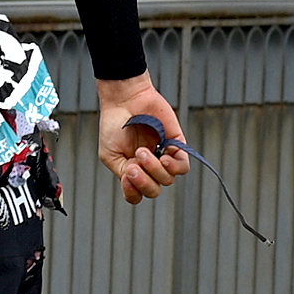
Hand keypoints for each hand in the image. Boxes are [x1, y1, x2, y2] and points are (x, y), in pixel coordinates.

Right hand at [97, 72, 190, 204]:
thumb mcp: (110, 154)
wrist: (125, 99)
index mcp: (132, 171)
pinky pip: (182, 166)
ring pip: (167, 180)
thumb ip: (123, 173)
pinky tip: (164, 157)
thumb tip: (137, 183)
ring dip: (155, 169)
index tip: (126, 178)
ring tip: (143, 152)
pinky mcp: (176, 145)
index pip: (137, 194)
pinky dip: (174, 166)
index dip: (133, 192)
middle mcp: (149, 167)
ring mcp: (163, 156)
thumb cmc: (114, 123)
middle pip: (154, 190)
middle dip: (144, 182)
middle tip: (134, 166)